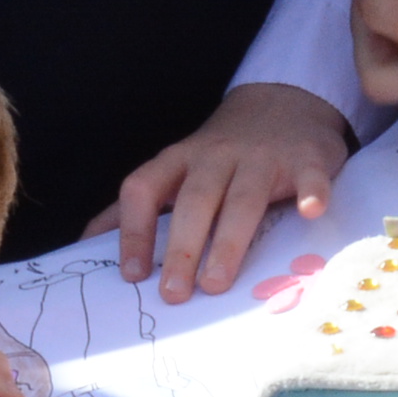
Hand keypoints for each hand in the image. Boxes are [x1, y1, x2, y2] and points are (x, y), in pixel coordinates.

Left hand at [101, 83, 349, 300]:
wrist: (283, 102)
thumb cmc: (222, 153)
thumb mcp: (176, 169)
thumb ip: (140, 205)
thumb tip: (86, 244)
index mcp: (179, 160)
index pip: (144, 189)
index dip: (133, 230)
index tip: (132, 274)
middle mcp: (217, 155)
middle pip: (195, 199)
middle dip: (182, 247)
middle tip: (174, 294)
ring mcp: (263, 156)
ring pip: (243, 198)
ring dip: (229, 240)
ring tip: (216, 283)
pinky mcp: (305, 159)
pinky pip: (308, 177)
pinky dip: (310, 193)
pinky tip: (311, 213)